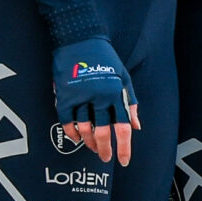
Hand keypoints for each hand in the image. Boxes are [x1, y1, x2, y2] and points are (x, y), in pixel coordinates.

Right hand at [52, 37, 137, 164]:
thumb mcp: (124, 77)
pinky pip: (66, 121)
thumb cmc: (105, 59)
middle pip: (104, 132)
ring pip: (85, 129)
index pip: (123, 127)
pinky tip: (76, 138)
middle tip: (106, 158)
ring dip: (89, 142)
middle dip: (106, 149)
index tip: (124, 161)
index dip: (124, 147)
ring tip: (93, 148)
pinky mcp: (64, 95)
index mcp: (115, 92)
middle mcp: (99, 96)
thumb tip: (137, 127)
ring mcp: (80, 96)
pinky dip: (71, 133)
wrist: (80, 39)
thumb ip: (130, 102)